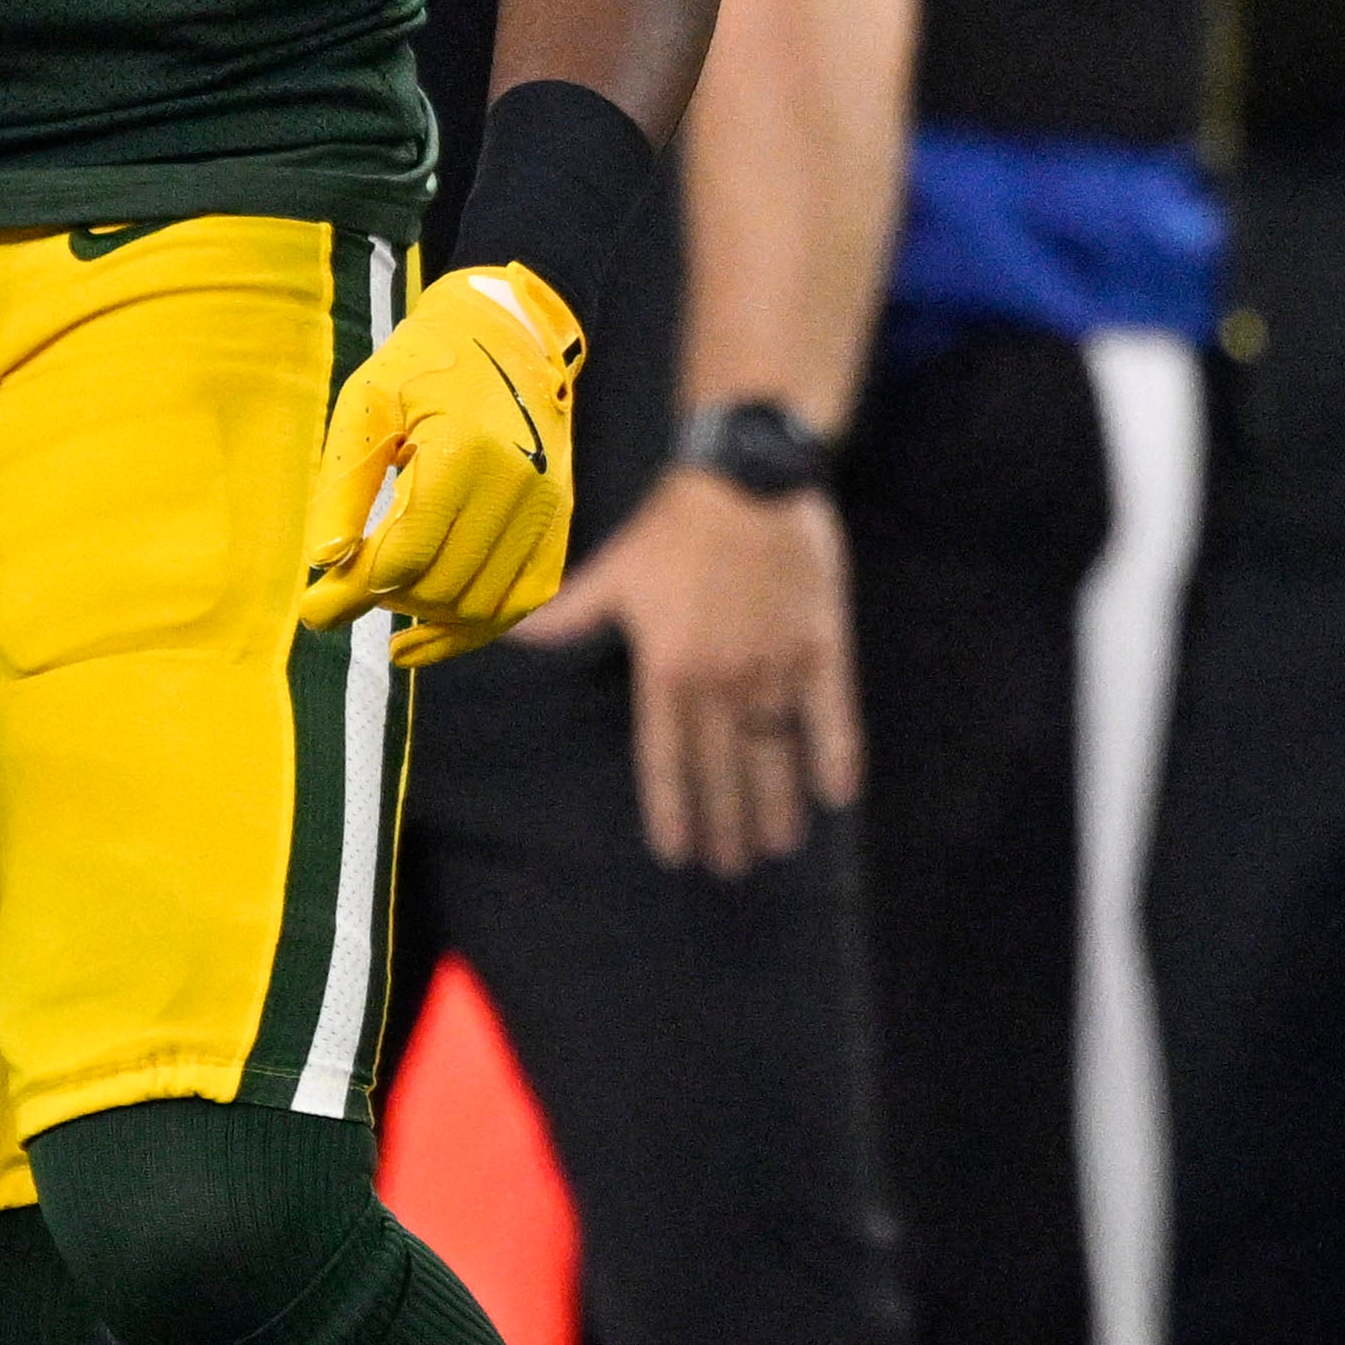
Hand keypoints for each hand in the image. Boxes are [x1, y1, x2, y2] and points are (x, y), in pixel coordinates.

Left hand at [298, 259, 587, 662]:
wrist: (510, 338)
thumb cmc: (424, 368)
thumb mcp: (367, 407)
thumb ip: (343, 486)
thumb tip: (327, 564)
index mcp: (466, 450)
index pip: (408, 553)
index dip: (354, 592)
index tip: (313, 610)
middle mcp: (519, 485)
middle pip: (442, 587)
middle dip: (383, 601)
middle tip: (344, 591)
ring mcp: (546, 509)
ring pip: (480, 607)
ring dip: (424, 618)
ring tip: (383, 601)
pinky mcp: (557, 524)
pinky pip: (520, 602)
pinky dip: (472, 631)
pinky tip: (423, 636)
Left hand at [531, 468, 858, 873]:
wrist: (747, 477)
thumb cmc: (675, 526)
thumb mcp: (613, 573)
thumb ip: (567, 617)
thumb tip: (506, 637)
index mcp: (666, 671)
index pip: (666, 760)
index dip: (673, 811)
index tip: (679, 854)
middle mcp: (719, 682)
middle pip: (722, 771)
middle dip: (726, 824)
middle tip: (732, 867)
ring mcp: (773, 667)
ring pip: (774, 753)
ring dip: (776, 806)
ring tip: (778, 846)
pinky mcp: (819, 646)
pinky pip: (830, 713)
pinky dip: (835, 754)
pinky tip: (837, 795)